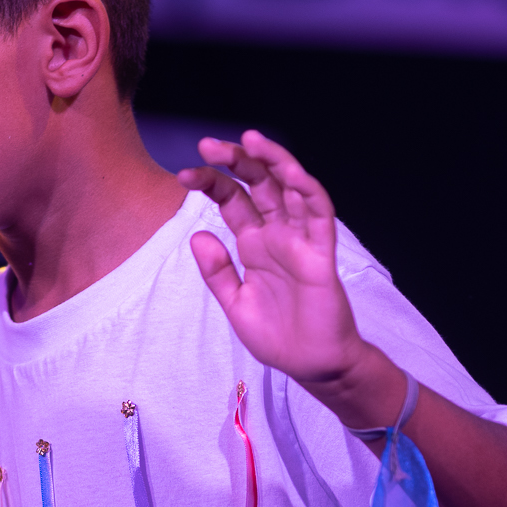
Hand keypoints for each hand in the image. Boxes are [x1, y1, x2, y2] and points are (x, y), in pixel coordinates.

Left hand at [178, 132, 405, 427]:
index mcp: (254, 244)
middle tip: (208, 146)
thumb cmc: (277, 336)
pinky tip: (291, 172)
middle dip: (237, 161)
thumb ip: (217, 272)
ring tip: (250, 140)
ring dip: (274, 162)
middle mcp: (277, 235)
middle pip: (259, 185)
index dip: (212, 183)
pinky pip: (318, 215)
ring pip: (290, 189)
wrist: (311, 365)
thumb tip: (196, 236)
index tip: (184, 174)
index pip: (233, 200)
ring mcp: (301, 240)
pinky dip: (307, 190)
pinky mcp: (322, 254)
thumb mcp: (235, 304)